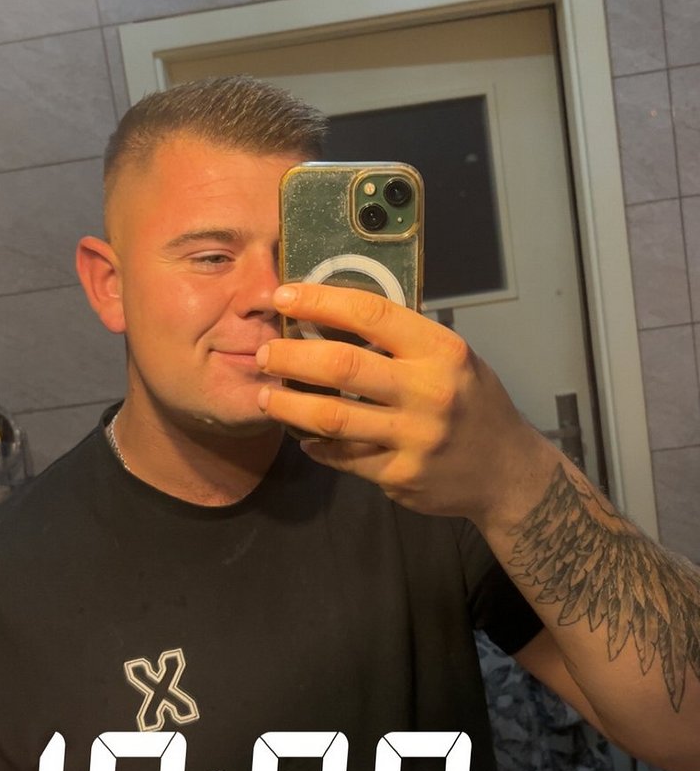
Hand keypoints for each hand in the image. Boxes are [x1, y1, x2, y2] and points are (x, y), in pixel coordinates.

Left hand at [255, 282, 548, 526]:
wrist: (507, 472)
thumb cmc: (472, 404)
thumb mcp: (452, 360)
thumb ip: (402, 342)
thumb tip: (332, 315)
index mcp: (441, 350)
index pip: (371, 313)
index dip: (320, 300)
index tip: (284, 296)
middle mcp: (429, 391)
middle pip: (342, 366)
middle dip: (291, 358)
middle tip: (263, 354)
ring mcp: (414, 437)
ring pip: (332, 418)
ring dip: (289, 406)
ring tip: (265, 396)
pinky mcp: (400, 475)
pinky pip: (343, 457)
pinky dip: (315, 445)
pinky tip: (302, 435)